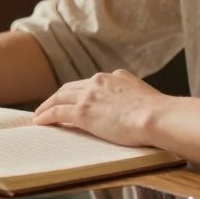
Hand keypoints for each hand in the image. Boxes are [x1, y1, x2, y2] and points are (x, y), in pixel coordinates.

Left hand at [32, 69, 167, 146]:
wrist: (157, 117)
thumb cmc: (160, 114)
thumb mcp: (145, 97)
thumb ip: (135, 98)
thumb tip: (138, 108)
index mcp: (115, 76)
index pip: (91, 83)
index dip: (79, 91)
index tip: (74, 98)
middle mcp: (99, 81)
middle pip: (71, 87)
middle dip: (58, 95)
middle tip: (49, 104)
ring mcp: (89, 96)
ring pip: (60, 97)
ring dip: (47, 105)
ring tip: (39, 114)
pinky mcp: (83, 112)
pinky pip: (57, 112)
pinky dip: (46, 116)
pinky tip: (39, 122)